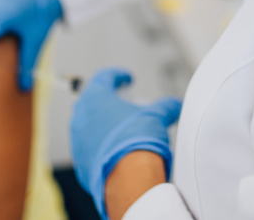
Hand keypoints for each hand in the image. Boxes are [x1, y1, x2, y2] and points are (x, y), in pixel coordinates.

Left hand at [71, 68, 181, 219]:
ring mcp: (77, 140)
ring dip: (103, 127)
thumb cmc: (137, 140)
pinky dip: (101, 148)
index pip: (104, 78)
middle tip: (124, 106)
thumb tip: (175, 105)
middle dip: (109, 103)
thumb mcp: (156, 116)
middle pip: (93, 102)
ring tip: (123, 133)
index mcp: (95, 97)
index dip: (117, 76)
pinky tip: (117, 153)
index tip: (126, 79)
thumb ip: (166, 107)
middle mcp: (81, 116)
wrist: (128, 178)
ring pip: (89, 127)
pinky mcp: (81, 161)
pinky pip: (90, 150)